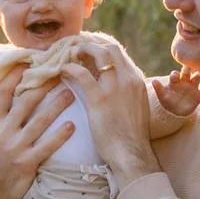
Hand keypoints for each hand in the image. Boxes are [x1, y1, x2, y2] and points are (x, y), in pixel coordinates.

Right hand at [0, 64, 74, 198]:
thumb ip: (3, 117)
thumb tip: (19, 92)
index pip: (2, 94)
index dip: (14, 76)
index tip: (27, 61)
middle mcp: (1, 133)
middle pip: (24, 102)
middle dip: (43, 84)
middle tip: (60, 71)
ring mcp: (14, 148)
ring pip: (39, 121)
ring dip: (57, 105)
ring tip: (72, 93)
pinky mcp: (26, 163)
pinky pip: (47, 146)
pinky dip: (60, 135)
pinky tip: (72, 126)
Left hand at [58, 42, 161, 186]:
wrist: (132, 153)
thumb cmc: (131, 136)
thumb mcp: (135, 107)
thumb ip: (126, 92)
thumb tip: (111, 85)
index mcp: (137, 80)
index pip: (119, 53)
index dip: (101, 47)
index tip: (89, 50)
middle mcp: (128, 79)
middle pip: (110, 47)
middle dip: (91, 45)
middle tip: (77, 50)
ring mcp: (114, 87)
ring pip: (97, 54)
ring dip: (81, 51)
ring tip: (69, 56)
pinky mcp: (99, 99)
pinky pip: (81, 73)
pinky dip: (70, 68)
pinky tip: (62, 71)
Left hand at [153, 68, 199, 115]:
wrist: (176, 113)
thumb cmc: (168, 102)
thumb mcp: (162, 96)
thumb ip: (159, 89)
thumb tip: (153, 81)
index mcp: (175, 81)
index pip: (175, 74)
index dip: (174, 74)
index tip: (174, 77)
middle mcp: (184, 82)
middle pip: (186, 72)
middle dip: (186, 70)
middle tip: (187, 70)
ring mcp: (192, 87)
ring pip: (197, 77)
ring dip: (199, 75)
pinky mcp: (199, 95)